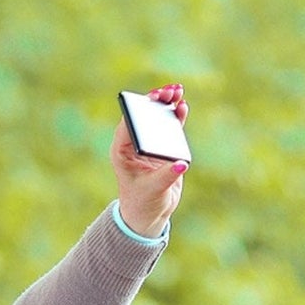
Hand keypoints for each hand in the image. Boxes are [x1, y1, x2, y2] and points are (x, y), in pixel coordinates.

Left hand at [112, 82, 189, 238]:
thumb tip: (181, 164)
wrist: (149, 213)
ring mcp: (148, 143)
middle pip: (143, 116)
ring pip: (156, 117)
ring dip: (167, 104)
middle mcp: (133, 144)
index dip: (139, 109)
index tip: (151, 99)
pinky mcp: (162, 146)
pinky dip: (176, 115)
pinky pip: (169, 125)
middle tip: (168, 91)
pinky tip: (182, 106)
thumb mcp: (154, 190)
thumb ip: (167, 176)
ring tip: (178, 91)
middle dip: (155, 102)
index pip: (128, 125)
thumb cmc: (143, 203)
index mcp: (122, 152)